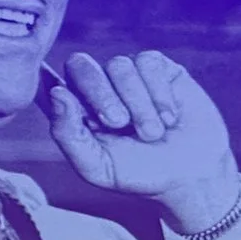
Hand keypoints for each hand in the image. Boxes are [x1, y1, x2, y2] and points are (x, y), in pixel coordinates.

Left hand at [47, 52, 240, 235]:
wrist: (192, 176)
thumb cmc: (141, 176)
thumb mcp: (97, 167)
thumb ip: (68, 134)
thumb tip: (57, 92)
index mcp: (75, 112)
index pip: (49, 84)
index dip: (50, 84)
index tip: (67, 102)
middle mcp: (98, 88)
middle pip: (80, 65)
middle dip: (100, 94)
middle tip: (119, 123)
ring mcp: (127, 76)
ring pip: (119, 65)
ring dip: (138, 103)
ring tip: (153, 133)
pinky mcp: (159, 69)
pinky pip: (149, 62)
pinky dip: (159, 94)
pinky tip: (170, 118)